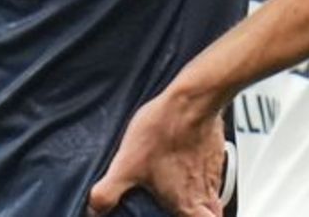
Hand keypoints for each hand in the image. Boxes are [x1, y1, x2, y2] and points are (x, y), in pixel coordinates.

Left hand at [87, 88, 226, 216]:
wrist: (190, 102)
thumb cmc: (163, 132)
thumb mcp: (126, 165)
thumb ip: (108, 191)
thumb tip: (94, 208)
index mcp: (187, 205)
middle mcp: (204, 194)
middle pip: (211, 216)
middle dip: (198, 215)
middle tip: (178, 208)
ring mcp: (212, 175)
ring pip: (212, 198)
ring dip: (198, 198)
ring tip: (177, 191)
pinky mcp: (213, 156)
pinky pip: (211, 175)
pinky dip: (199, 177)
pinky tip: (182, 166)